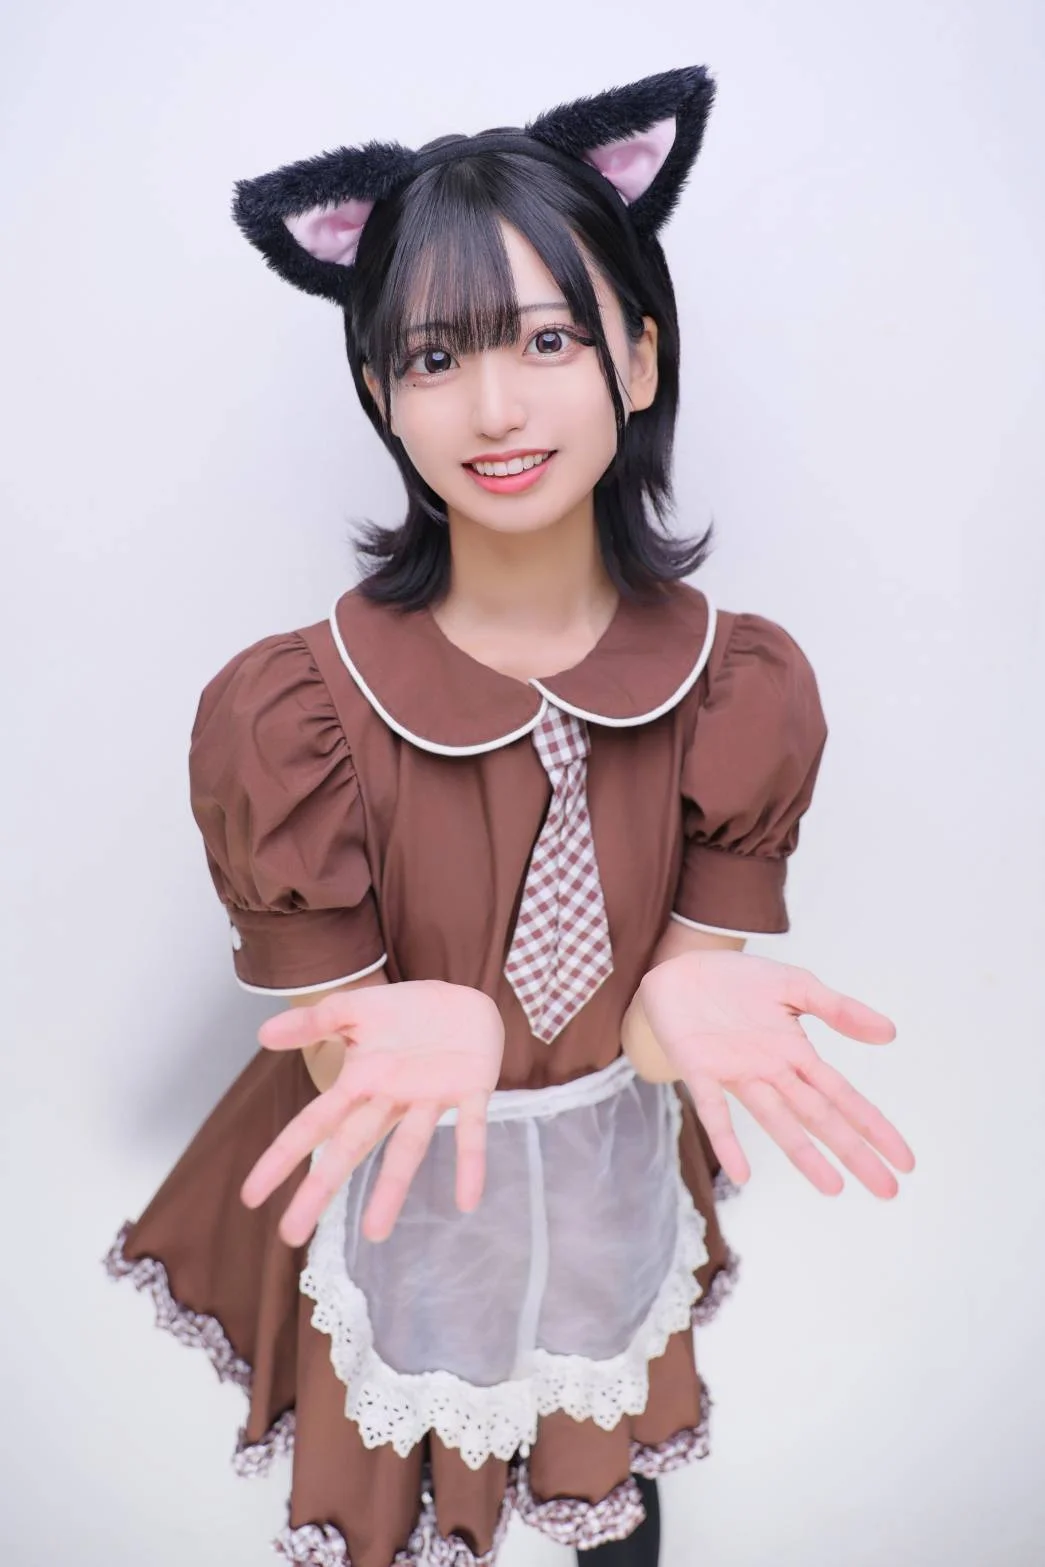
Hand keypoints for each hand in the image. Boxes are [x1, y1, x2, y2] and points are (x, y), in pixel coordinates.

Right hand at [240, 980, 504, 1246]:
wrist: (465, 999)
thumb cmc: (408, 1012)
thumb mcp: (355, 1009)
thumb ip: (314, 1022)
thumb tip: (262, 1034)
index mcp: (360, 1082)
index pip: (313, 1124)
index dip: (283, 1157)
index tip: (250, 1197)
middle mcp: (390, 1100)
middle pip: (349, 1147)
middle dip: (321, 1188)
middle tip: (292, 1235)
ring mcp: (430, 1099)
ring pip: (407, 1149)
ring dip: (392, 1189)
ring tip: (375, 1232)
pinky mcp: (471, 1090)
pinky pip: (470, 1130)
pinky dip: (469, 1164)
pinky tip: (466, 1201)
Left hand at [638, 951, 914, 1198]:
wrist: (680, 967)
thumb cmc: (737, 982)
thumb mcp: (795, 985)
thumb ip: (838, 1009)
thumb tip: (890, 1033)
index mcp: (796, 1054)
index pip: (843, 1096)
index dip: (872, 1126)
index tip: (904, 1160)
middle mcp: (771, 1073)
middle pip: (819, 1117)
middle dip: (853, 1151)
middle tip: (887, 1191)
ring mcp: (736, 1074)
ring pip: (777, 1120)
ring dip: (803, 1154)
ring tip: (833, 1188)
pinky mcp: (699, 1070)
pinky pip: (715, 1110)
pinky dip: (728, 1140)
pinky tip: (742, 1172)